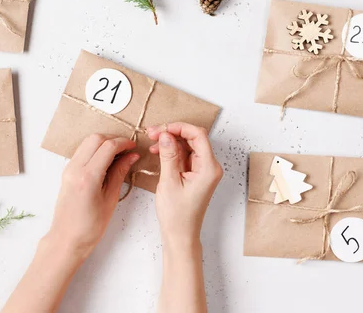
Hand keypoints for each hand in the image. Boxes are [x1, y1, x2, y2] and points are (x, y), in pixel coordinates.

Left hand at [48, 134, 139, 256]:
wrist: (67, 238)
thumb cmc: (90, 226)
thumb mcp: (110, 199)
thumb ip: (120, 173)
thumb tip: (132, 157)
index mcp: (88, 177)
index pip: (108, 147)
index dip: (123, 143)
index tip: (134, 146)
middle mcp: (75, 169)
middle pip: (95, 138)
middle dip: (113, 139)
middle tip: (127, 149)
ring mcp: (68, 169)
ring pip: (87, 142)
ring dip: (103, 142)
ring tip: (118, 154)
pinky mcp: (67, 171)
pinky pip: (81, 151)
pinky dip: (95, 149)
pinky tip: (106, 160)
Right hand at [148, 122, 222, 245]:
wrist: (181, 235)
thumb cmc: (177, 215)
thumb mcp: (169, 182)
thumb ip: (168, 155)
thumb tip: (166, 135)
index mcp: (209, 168)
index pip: (198, 135)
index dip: (179, 128)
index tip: (162, 129)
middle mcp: (210, 167)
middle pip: (193, 138)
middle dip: (173, 133)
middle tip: (153, 133)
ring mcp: (204, 171)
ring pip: (188, 146)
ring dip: (171, 141)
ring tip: (153, 142)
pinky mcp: (197, 175)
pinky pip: (185, 156)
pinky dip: (172, 151)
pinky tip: (159, 152)